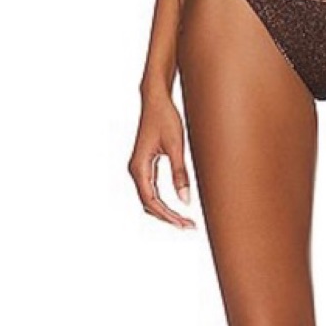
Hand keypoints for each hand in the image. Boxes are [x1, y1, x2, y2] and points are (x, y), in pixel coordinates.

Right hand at [128, 91, 195, 228]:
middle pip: (149, 204)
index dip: (168, 216)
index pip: (151, 201)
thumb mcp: (176, 145)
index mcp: (139, 167)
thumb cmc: (166, 118)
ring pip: (150, 198)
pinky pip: (152, 189)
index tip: (185, 224)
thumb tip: (185, 200)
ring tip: (185, 220)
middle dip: (168, 217)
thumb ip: (180, 173)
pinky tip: (177, 205)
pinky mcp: (146, 164)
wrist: (157, 99)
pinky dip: (163, 200)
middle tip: (189, 226)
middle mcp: (135, 170)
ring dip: (165, 211)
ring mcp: (139, 168)